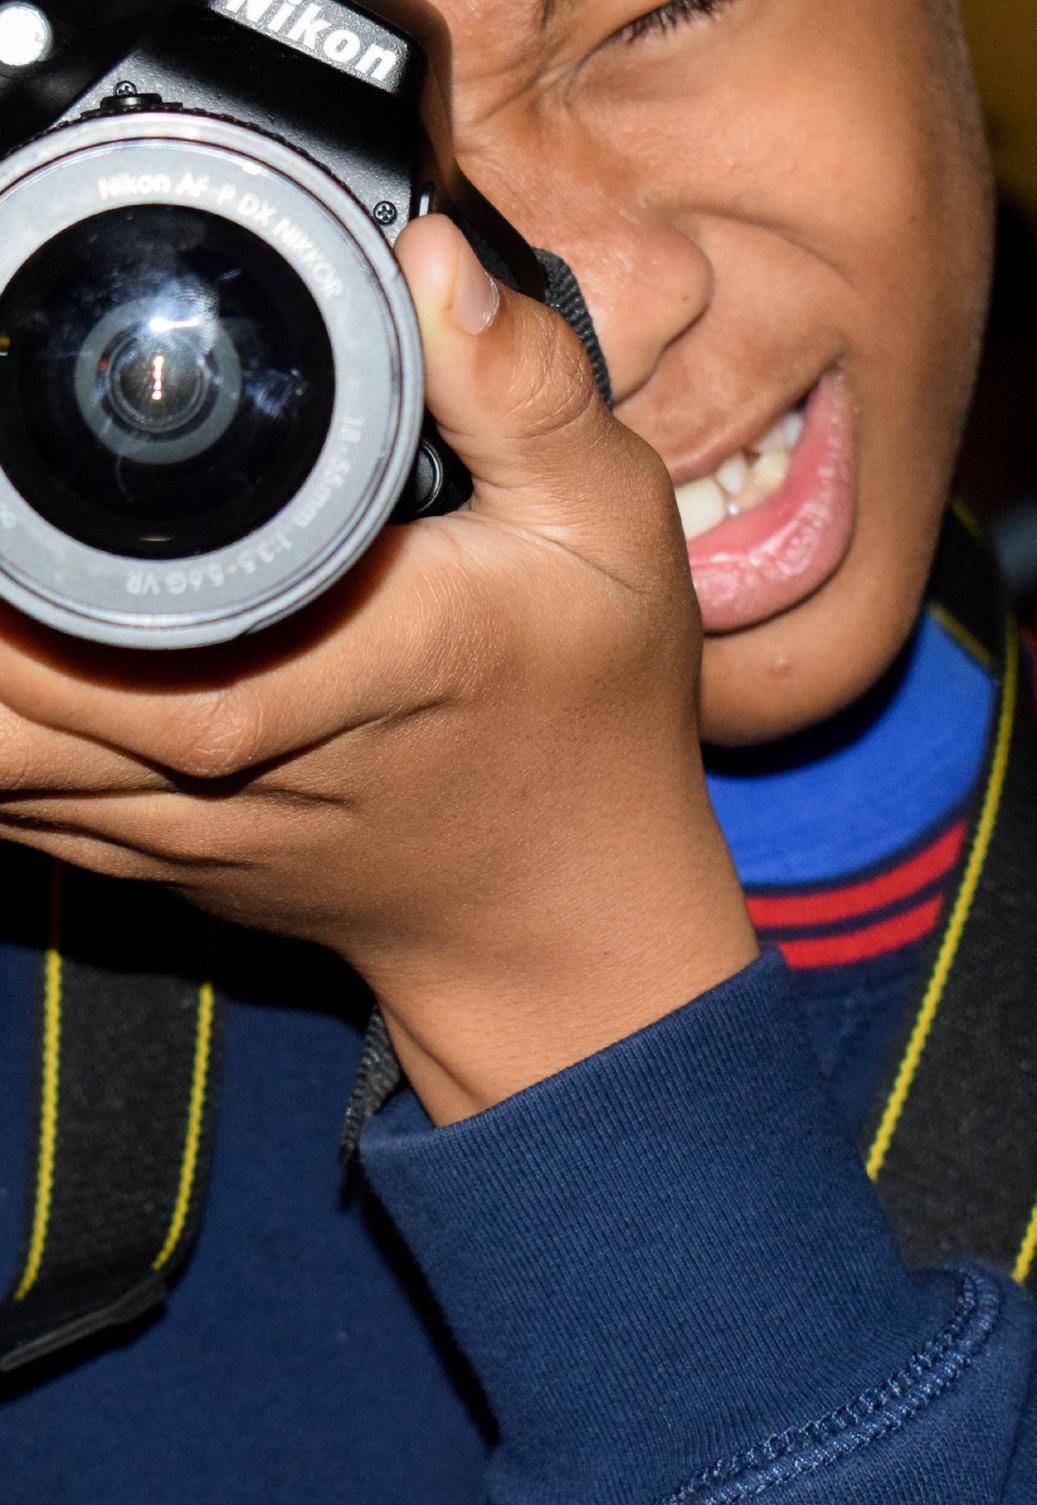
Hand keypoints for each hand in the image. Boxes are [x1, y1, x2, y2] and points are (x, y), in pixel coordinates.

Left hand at [0, 217, 756, 1121]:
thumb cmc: (593, 716)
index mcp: (353, 660)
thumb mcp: (606, 531)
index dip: (25, 564)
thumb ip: (524, 392)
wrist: (568, 912)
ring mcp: (198, 831)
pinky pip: (32, 816)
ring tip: (6, 575)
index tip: (10, 453)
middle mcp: (247, 763)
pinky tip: (15, 672)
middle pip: (20, 705)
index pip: (128, 623)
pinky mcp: (179, 865)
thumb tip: (433, 260)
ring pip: (6, 768)